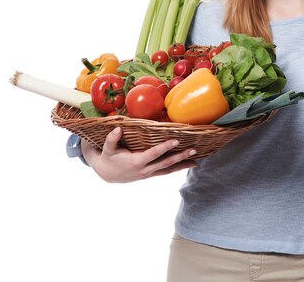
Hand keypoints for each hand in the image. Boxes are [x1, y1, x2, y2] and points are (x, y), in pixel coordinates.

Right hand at [82, 127, 196, 182]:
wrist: (107, 174)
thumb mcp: (107, 149)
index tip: (176, 141)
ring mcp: (148, 174)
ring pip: (168, 170)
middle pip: (166, 163)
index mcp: (136, 162)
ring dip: (182, 165)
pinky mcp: (150, 174)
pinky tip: (187, 164)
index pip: (154, 154)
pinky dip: (177, 168)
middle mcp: (145, 170)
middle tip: (193, 150)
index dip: (165, 147)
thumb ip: (112, 139)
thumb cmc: (108, 158)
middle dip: (180, 157)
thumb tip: (118, 128)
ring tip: (196, 161)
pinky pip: (166, 171)